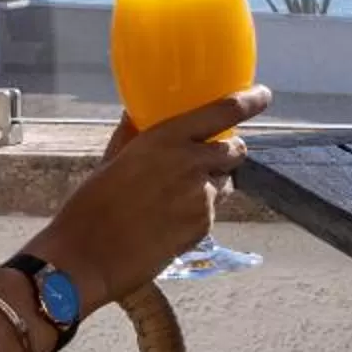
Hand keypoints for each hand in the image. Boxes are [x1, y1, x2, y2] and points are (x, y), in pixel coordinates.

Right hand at [39, 88, 272, 307]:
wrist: (88, 256)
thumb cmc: (90, 204)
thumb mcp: (113, 159)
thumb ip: (134, 133)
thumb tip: (139, 112)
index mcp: (166, 138)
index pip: (225, 111)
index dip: (250, 101)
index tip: (263, 95)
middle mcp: (191, 162)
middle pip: (234, 150)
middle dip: (227, 153)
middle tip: (208, 159)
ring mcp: (202, 197)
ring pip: (224, 184)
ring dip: (210, 185)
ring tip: (174, 199)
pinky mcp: (204, 226)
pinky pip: (211, 212)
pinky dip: (198, 213)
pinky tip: (168, 222)